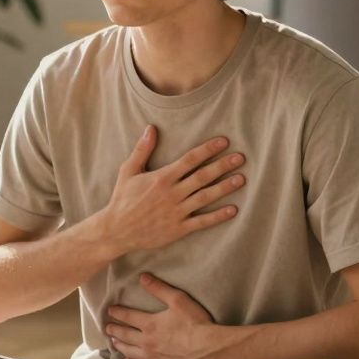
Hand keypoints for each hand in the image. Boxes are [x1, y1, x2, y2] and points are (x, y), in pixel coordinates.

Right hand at [98, 125, 245, 255]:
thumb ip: (142, 149)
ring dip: (224, 188)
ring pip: (205, 197)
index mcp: (161, 178)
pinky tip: (233, 209)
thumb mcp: (128, 171)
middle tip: (240, 158)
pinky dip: (218, 216)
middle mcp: (172, 193)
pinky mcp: (178, 229)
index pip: (190, 160)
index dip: (208, 150)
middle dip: (223, 166)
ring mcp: (176, 212)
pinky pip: (202, 222)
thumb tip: (151, 128)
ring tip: (241, 179)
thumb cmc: (122, 199)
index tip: (224, 142)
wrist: (117, 230)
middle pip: (202, 176)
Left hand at [105, 273, 225, 358]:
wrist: (208, 350)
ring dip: (120, 345)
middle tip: (107, 328)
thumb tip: (142, 277)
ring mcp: (152, 357)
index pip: (128, 317)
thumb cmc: (196, 323)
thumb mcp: (178, 300)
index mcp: (150, 324)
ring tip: (113, 342)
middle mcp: (147, 342)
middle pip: (125, 335)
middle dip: (115, 330)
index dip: (118, 313)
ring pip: (129, 351)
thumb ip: (159, 288)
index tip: (110, 311)